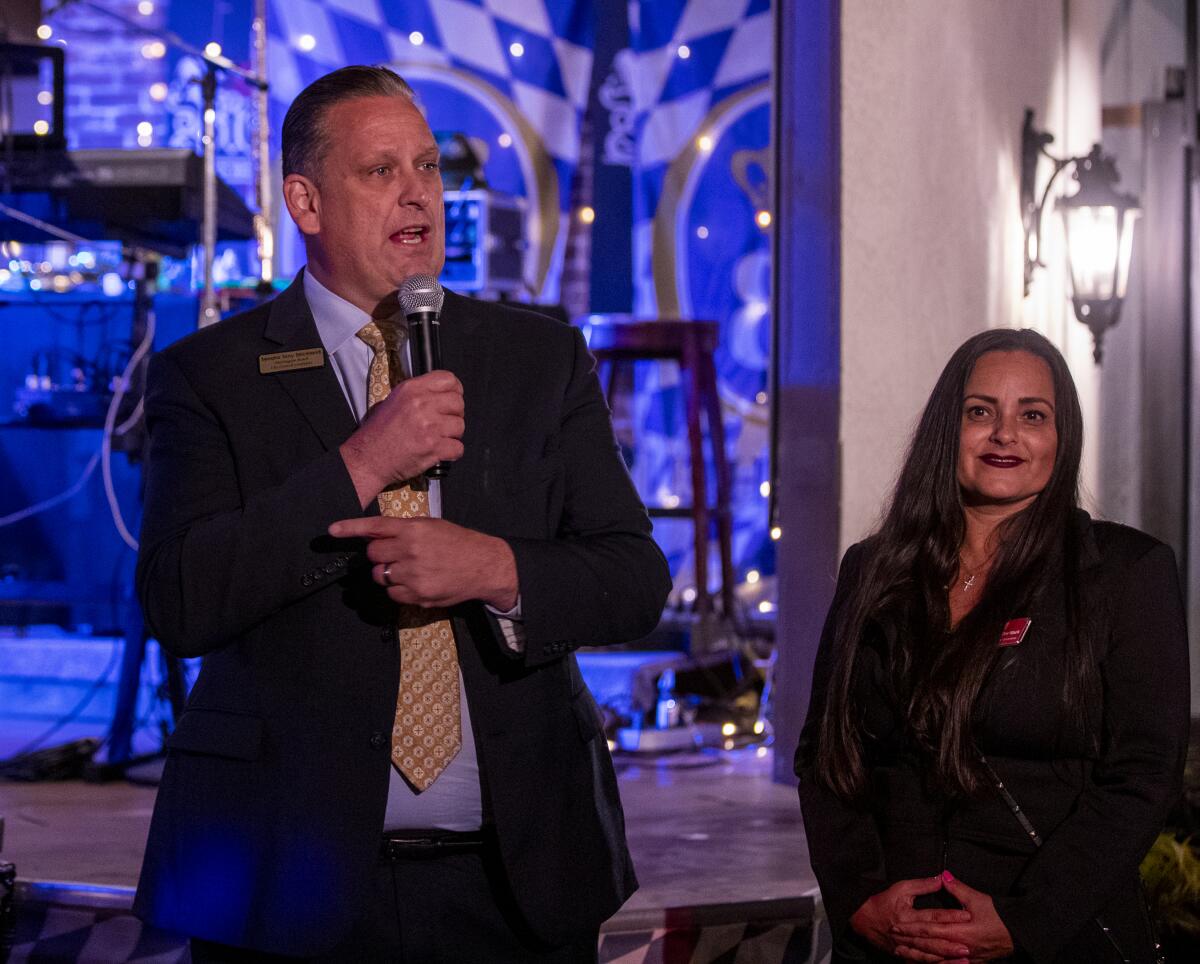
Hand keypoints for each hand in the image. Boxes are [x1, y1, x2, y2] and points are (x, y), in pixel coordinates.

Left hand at [328, 516, 517, 610]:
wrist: (484, 565)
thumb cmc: (458, 542)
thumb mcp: (432, 526)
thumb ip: (403, 530)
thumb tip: (375, 536)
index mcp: (414, 529)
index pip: (375, 527)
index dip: (350, 528)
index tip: (332, 530)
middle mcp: (411, 550)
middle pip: (373, 555)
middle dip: (380, 555)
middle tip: (396, 555)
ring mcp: (414, 575)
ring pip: (380, 575)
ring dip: (388, 573)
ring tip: (410, 569)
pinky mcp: (418, 595)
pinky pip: (392, 593)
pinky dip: (398, 589)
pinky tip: (415, 582)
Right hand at [339, 371, 464, 506]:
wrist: (368, 458)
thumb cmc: (379, 433)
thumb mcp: (394, 400)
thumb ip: (419, 394)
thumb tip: (442, 394)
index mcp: (412, 389)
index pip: (449, 379)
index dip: (455, 391)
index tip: (452, 400)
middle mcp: (421, 404)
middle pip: (458, 403)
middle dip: (455, 415)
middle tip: (444, 424)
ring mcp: (429, 426)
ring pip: (460, 426)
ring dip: (452, 435)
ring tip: (437, 439)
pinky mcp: (433, 447)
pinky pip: (458, 448)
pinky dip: (452, 453)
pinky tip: (439, 452)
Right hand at [849, 876, 972, 962]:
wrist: (863, 919)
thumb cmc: (883, 902)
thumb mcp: (901, 888)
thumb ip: (922, 885)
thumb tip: (941, 879)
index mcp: (907, 916)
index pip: (932, 916)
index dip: (950, 916)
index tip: (967, 916)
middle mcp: (906, 934)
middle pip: (931, 940)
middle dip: (950, 944)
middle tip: (968, 946)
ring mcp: (904, 947)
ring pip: (927, 955)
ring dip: (945, 959)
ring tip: (963, 959)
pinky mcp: (904, 955)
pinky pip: (920, 962)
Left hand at [889, 871, 1013, 961]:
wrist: (1019, 934)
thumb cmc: (999, 916)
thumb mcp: (978, 899)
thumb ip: (957, 889)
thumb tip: (943, 876)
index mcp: (960, 931)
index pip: (930, 930)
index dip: (912, 928)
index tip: (897, 925)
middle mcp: (961, 948)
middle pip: (930, 947)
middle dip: (911, 943)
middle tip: (894, 940)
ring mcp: (966, 958)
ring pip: (937, 960)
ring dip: (919, 956)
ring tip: (903, 953)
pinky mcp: (972, 963)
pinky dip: (934, 963)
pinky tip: (924, 961)